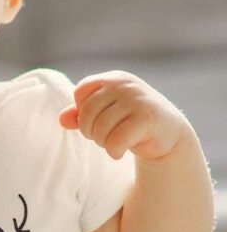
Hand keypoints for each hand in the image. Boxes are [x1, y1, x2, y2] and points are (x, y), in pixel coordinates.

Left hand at [58, 71, 185, 160]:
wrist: (168, 133)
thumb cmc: (130, 121)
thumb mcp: (105, 113)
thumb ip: (81, 114)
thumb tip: (62, 119)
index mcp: (113, 79)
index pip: (80, 91)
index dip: (82, 111)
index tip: (97, 120)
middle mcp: (125, 85)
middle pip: (87, 112)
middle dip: (91, 131)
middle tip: (106, 137)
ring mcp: (137, 100)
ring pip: (100, 128)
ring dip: (103, 143)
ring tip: (114, 143)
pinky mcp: (146, 118)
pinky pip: (115, 141)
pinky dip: (113, 152)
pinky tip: (120, 152)